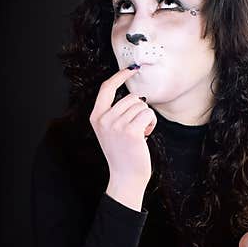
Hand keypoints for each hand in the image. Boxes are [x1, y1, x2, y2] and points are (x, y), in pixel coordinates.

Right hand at [90, 66, 156, 185]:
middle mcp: (104, 119)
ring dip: (146, 117)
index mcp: (96, 117)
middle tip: (137, 127)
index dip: (120, 76)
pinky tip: (146, 135)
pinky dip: (151, 123)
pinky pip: (148, 114)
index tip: (131, 69)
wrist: (125, 177)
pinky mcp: (131, 131)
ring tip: (140, 132)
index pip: (106, 88)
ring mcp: (116, 125)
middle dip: (140, 109)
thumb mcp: (110, 130)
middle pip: (130, 97)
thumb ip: (114, 113)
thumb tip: (133, 95)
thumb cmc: (122, 153)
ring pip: (141, 105)